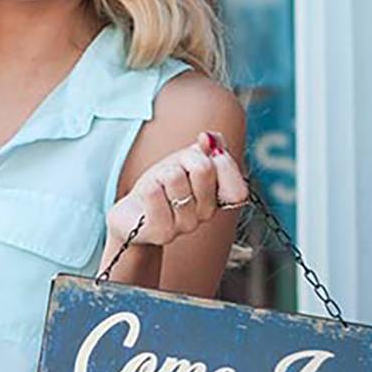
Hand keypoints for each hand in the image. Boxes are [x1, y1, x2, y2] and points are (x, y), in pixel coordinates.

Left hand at [104, 131, 248, 255]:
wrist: (133, 214)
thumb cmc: (162, 186)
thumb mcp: (185, 161)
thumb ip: (206, 148)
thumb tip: (209, 138)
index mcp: (218, 198)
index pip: (237, 185)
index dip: (221, 161)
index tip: (200, 157)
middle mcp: (205, 215)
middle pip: (204, 168)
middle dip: (183, 161)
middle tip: (172, 173)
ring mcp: (184, 226)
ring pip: (174, 176)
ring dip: (161, 174)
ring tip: (158, 187)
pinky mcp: (161, 232)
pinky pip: (153, 192)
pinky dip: (148, 186)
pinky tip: (148, 197)